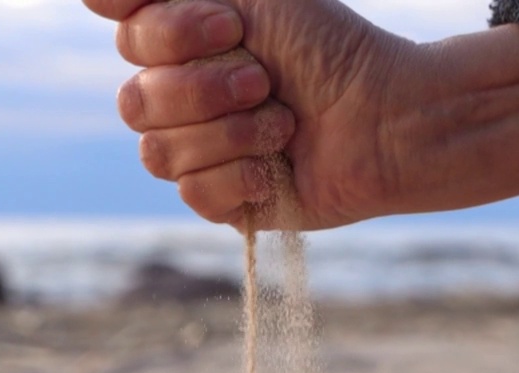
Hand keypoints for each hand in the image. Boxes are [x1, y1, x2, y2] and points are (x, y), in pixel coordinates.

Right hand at [84, 0, 518, 230]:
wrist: (388, 117)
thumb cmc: (330, 48)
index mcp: (186, 48)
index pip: (130, 40)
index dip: (173, 36)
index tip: (233, 25)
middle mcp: (187, 101)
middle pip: (135, 102)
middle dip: (205, 90)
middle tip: (265, 81)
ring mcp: (206, 154)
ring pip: (159, 153)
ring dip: (229, 134)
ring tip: (284, 126)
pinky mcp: (230, 201)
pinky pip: (193, 195)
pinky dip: (236, 178)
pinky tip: (274, 168)